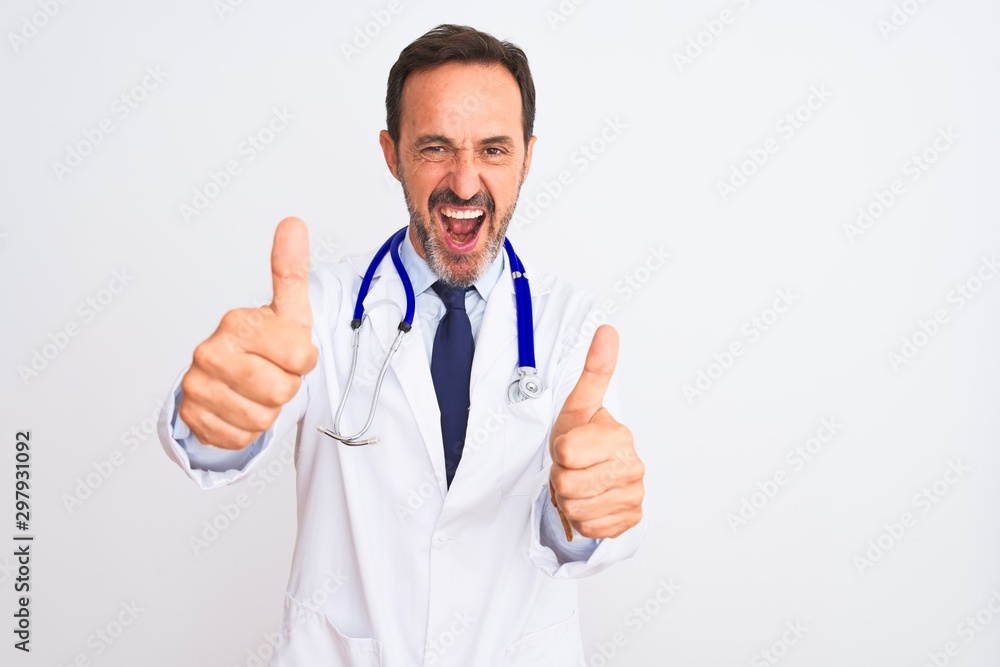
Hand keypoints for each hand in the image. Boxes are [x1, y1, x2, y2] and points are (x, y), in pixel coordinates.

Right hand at [177, 217, 317, 448]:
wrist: (229, 376)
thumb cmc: (266, 343)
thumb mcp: (288, 310)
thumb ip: (290, 270)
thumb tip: (293, 223)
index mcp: (237, 322)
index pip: (302, 357)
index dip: (305, 360)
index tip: (291, 351)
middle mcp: (209, 351)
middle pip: (281, 391)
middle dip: (287, 388)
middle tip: (274, 373)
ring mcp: (196, 386)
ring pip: (262, 419)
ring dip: (268, 410)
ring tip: (258, 391)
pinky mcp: (191, 418)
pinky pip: (239, 439)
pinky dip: (246, 431)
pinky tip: (240, 409)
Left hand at [549, 325, 644, 539]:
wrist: (595, 473)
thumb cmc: (582, 438)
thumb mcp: (579, 406)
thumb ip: (595, 371)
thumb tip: (607, 330)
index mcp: (620, 436)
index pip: (565, 453)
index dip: (559, 452)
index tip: (570, 445)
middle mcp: (633, 467)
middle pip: (567, 485)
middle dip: (562, 477)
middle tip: (573, 467)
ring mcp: (634, 496)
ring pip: (574, 510)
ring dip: (569, 500)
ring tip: (580, 483)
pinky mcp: (629, 521)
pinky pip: (588, 528)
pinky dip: (582, 519)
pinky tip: (590, 501)